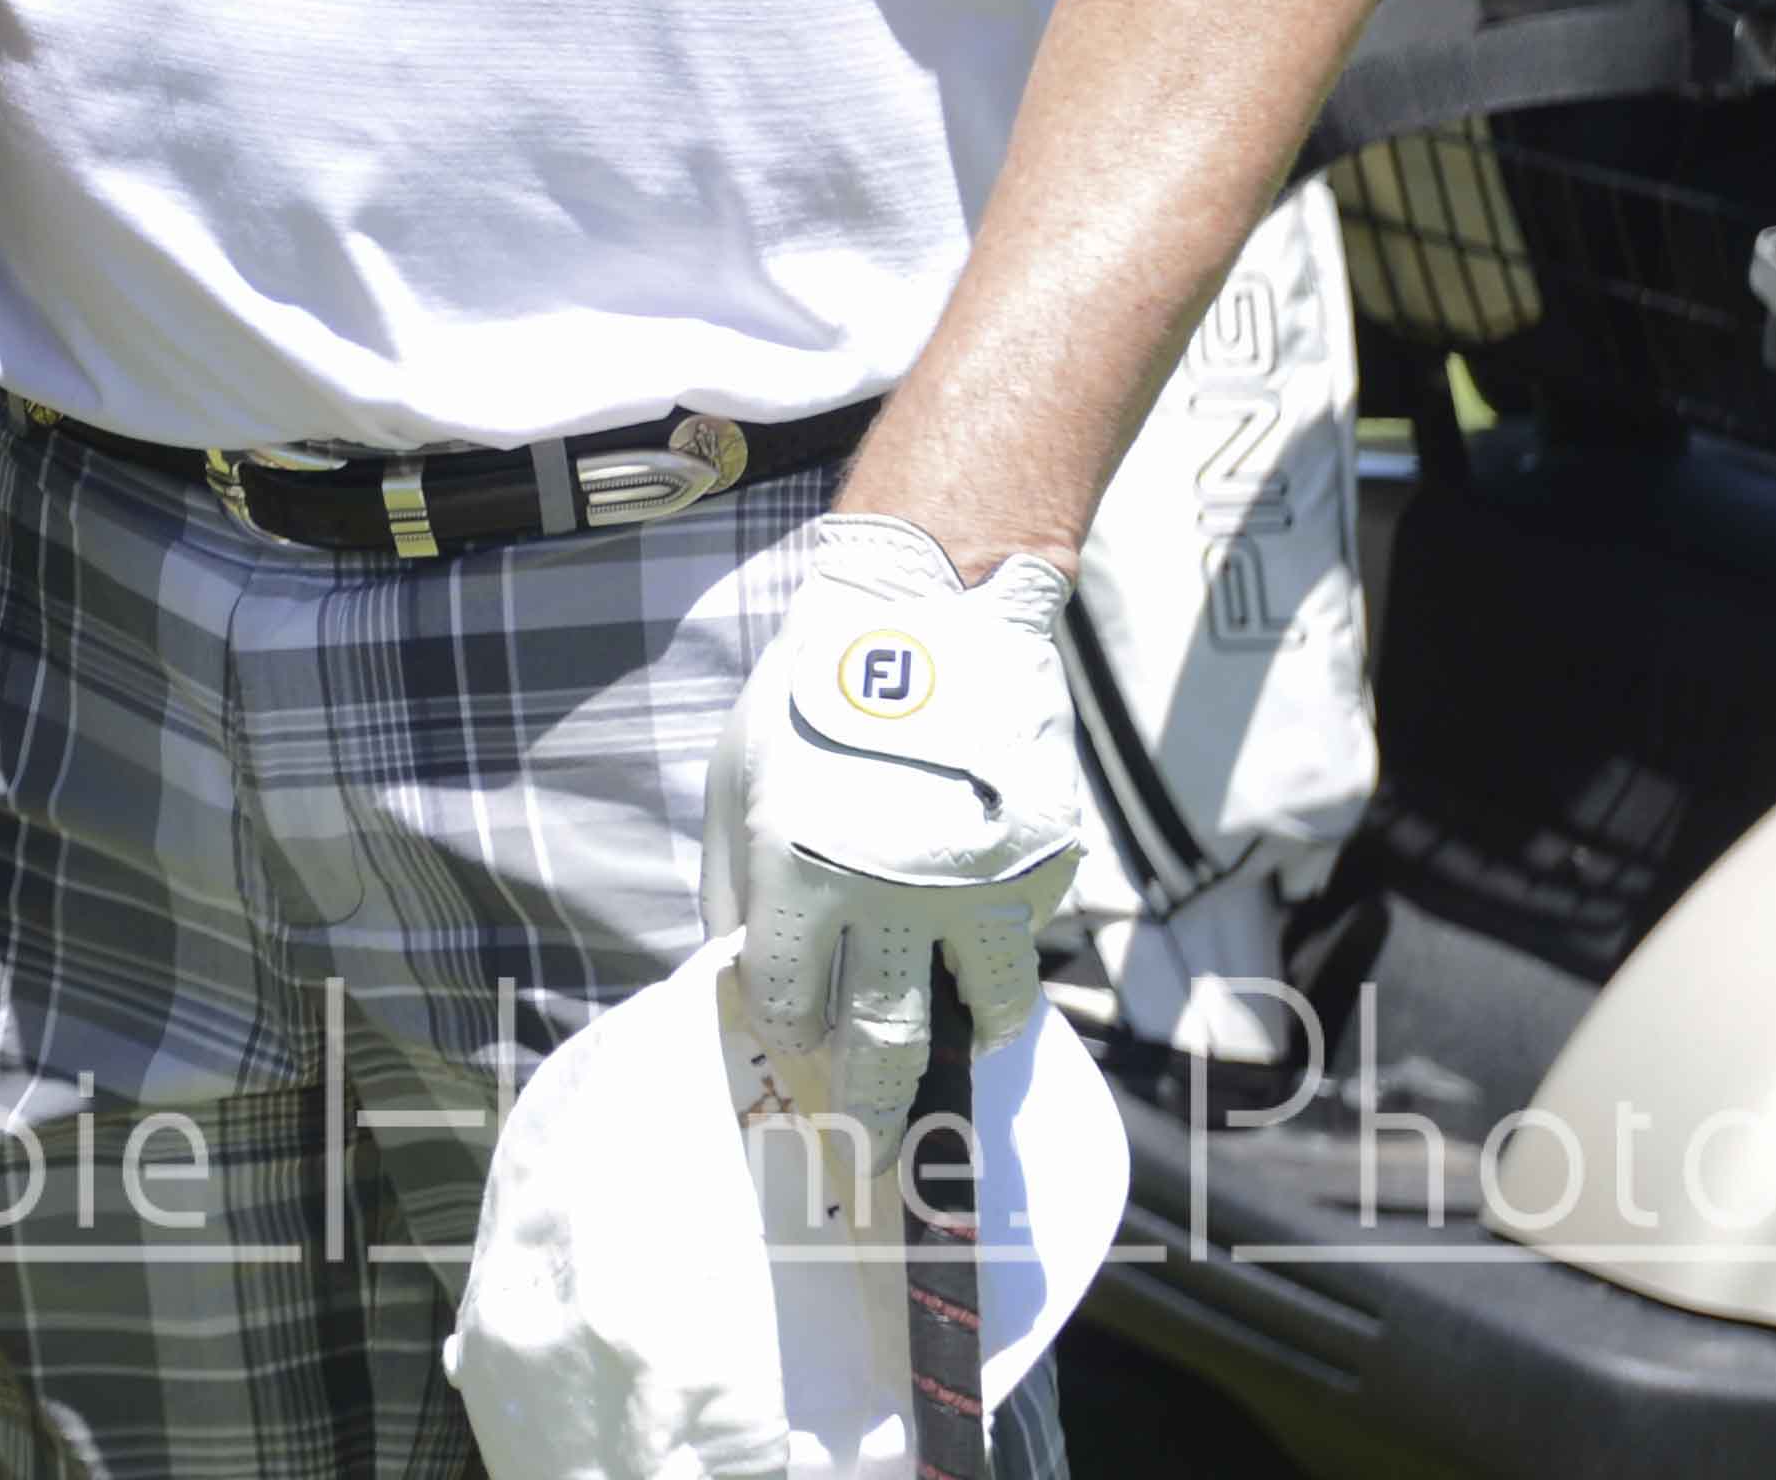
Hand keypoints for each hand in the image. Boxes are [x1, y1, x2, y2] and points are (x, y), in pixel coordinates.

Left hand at [730, 515, 1084, 1122]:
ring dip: (966, 1046)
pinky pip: (1022, 942)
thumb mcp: (737, 781)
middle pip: (886, 1045)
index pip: (793, 1005)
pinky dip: (1001, 953)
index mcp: (801, 868)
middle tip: (877, 1159)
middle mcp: (894, 891)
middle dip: (876, 1114)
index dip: (789, 1032)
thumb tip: (736, 985)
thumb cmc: (810, 700)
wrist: (930, 617)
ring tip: (955, 1059)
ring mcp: (981, 882)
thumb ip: (731, 890)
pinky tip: (977, 935)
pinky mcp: (1043, 866)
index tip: (795, 1044)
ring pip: (984, 1014)